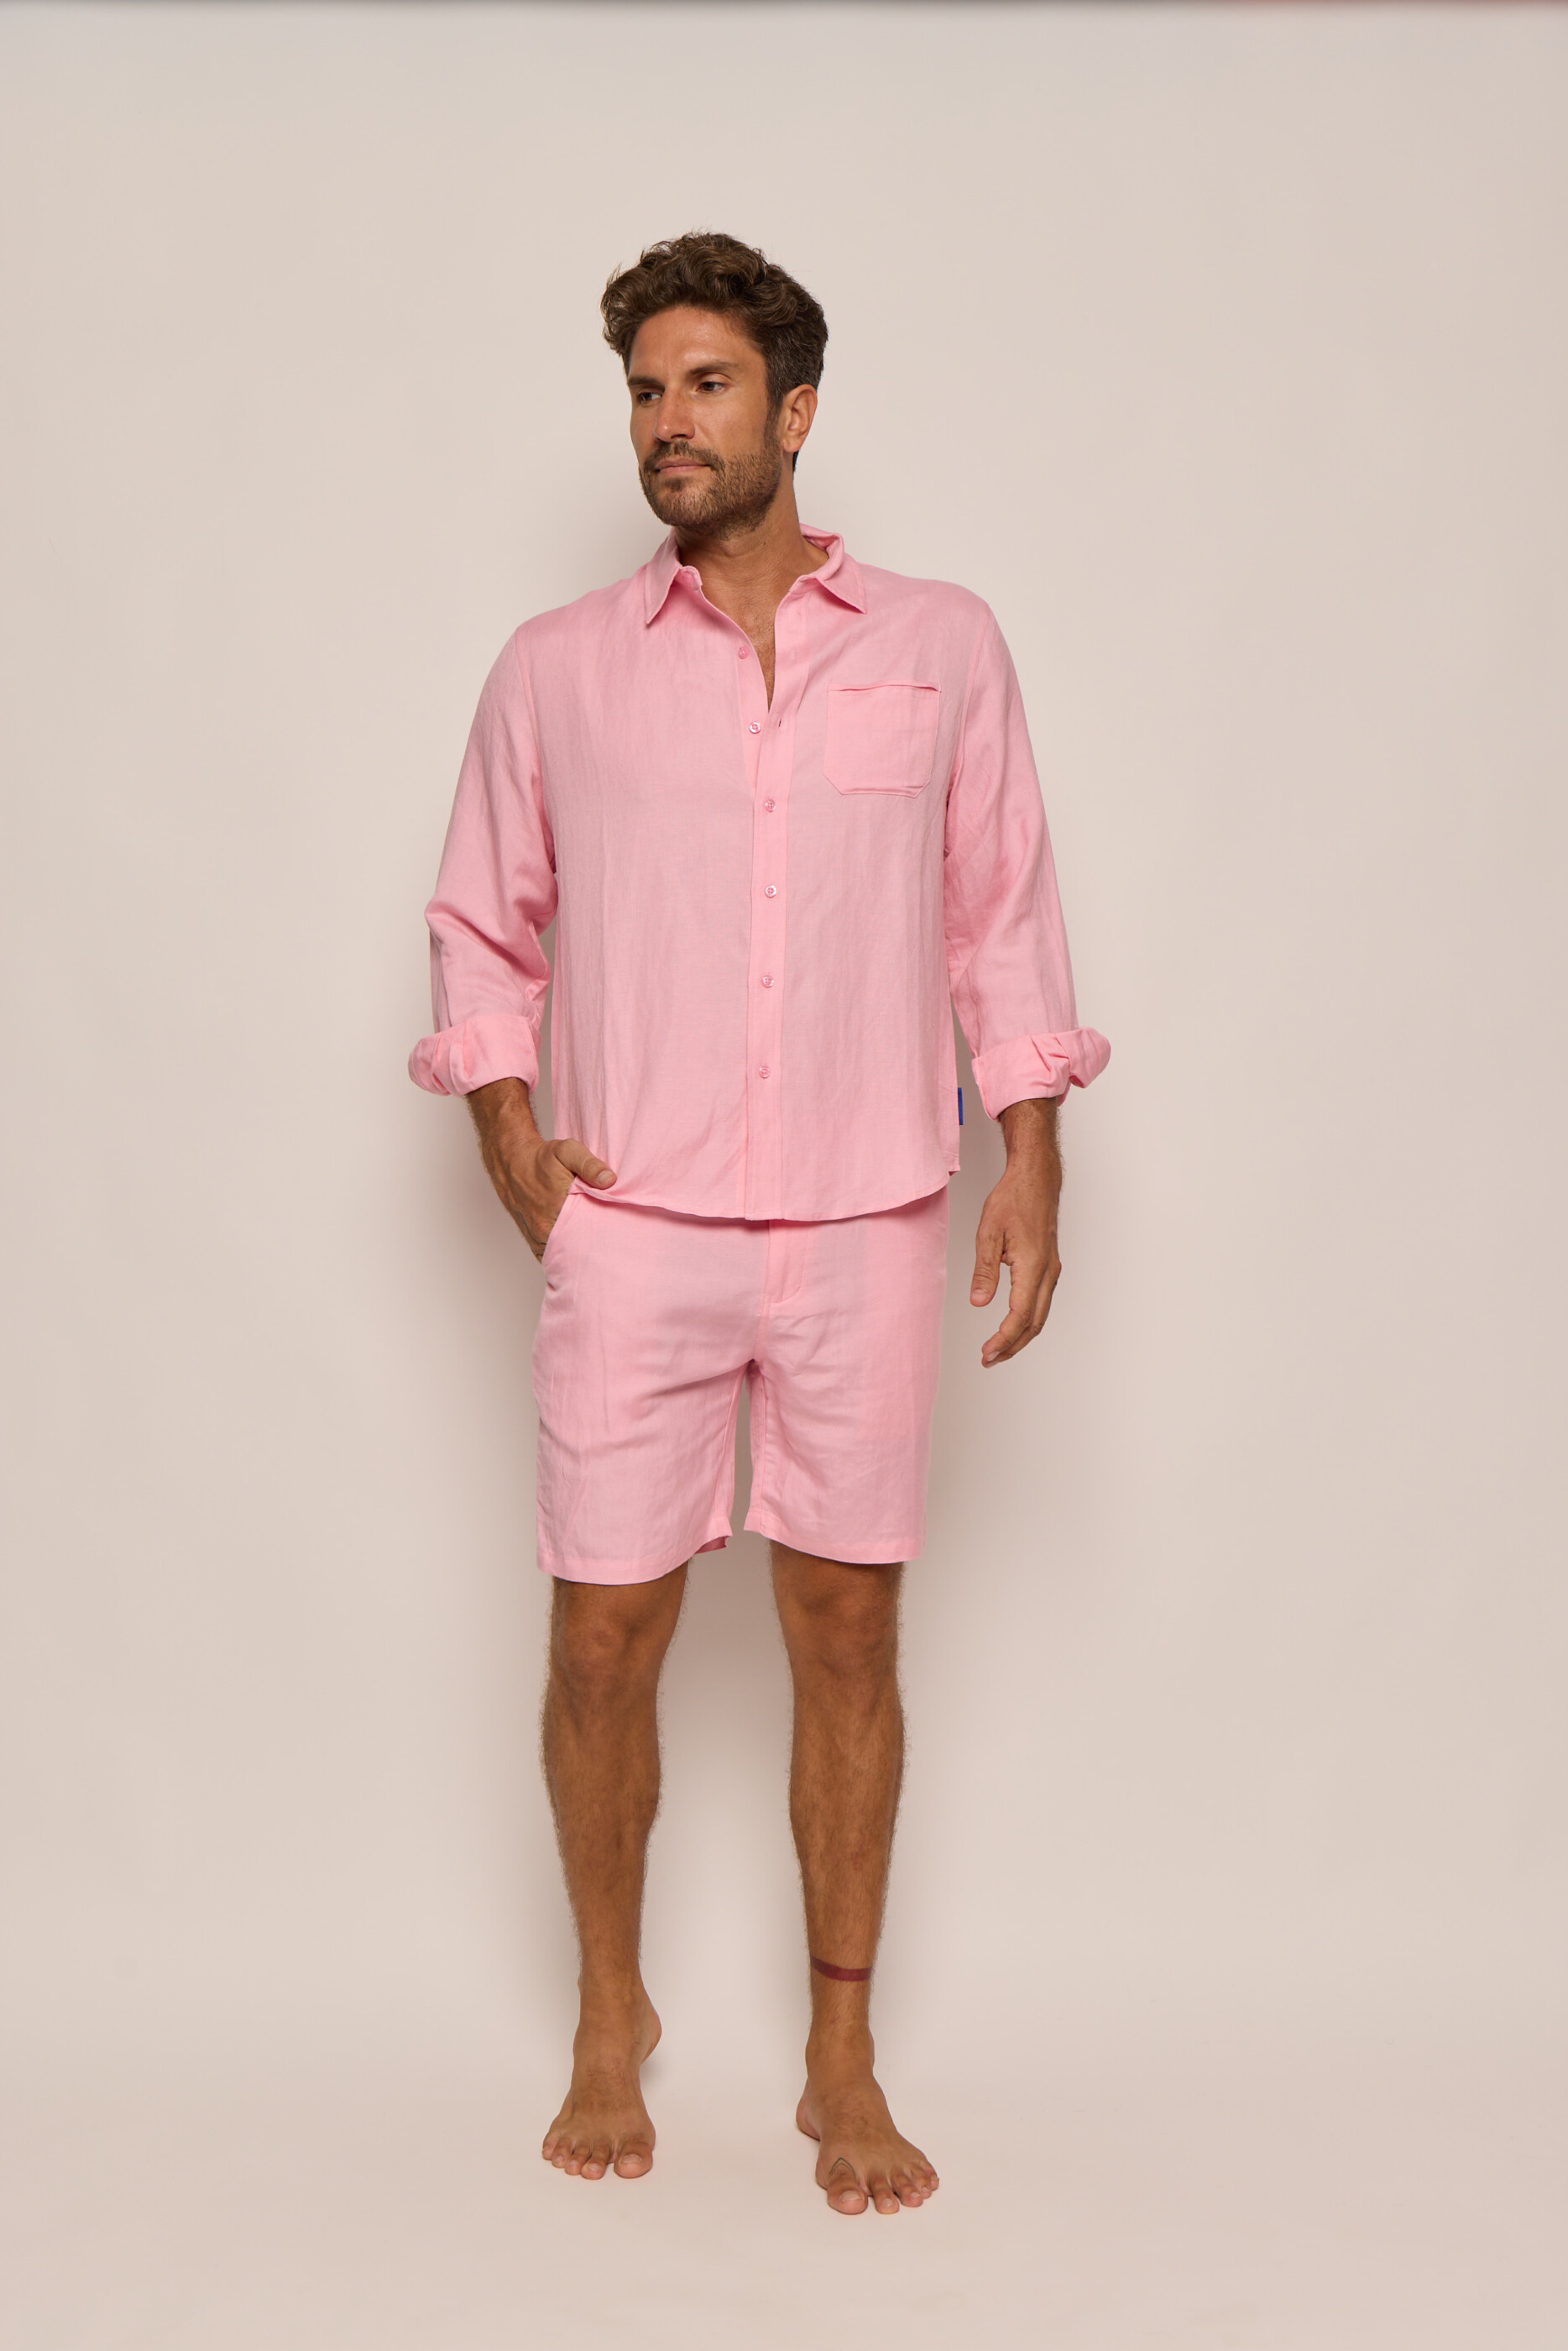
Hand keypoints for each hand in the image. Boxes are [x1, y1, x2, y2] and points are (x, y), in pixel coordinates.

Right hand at [464, 1077, 616, 1261]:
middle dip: (591, 1251)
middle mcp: (543, 1229)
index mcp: (556, 1210)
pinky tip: (575, 1252)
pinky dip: (561, 1256)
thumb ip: (590, 1165)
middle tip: (608, 1247)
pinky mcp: (532, 1239)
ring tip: (594, 1252)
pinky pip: (549, 1256)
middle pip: (574, 1251)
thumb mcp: (568, 1152)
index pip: (585, 1237)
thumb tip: (609, 1180)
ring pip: (561, 1256)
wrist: (512, 1161)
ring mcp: (536, 1237)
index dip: (601, 1239)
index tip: (614, 1238)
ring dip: (576, 1255)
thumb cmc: (541, 1158)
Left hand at [970, 1098, 1061, 1366]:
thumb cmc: (1014, 1199)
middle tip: (989, 1360)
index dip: (1004, 1339)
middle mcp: (1048, 1272)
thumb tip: (979, 1302)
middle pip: (1034, 1323)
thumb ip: (984, 1270)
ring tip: (998, 1349)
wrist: (1036, 1178)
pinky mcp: (1049, 1266)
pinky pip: (1041, 1303)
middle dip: (1012, 1346)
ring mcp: (1052, 1270)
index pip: (1020, 1315)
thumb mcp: (989, 1233)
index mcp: (1033, 1266)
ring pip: (1040, 1315)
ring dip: (1020, 1336)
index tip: (987, 1352)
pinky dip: (1027, 1321)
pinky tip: (1012, 1325)